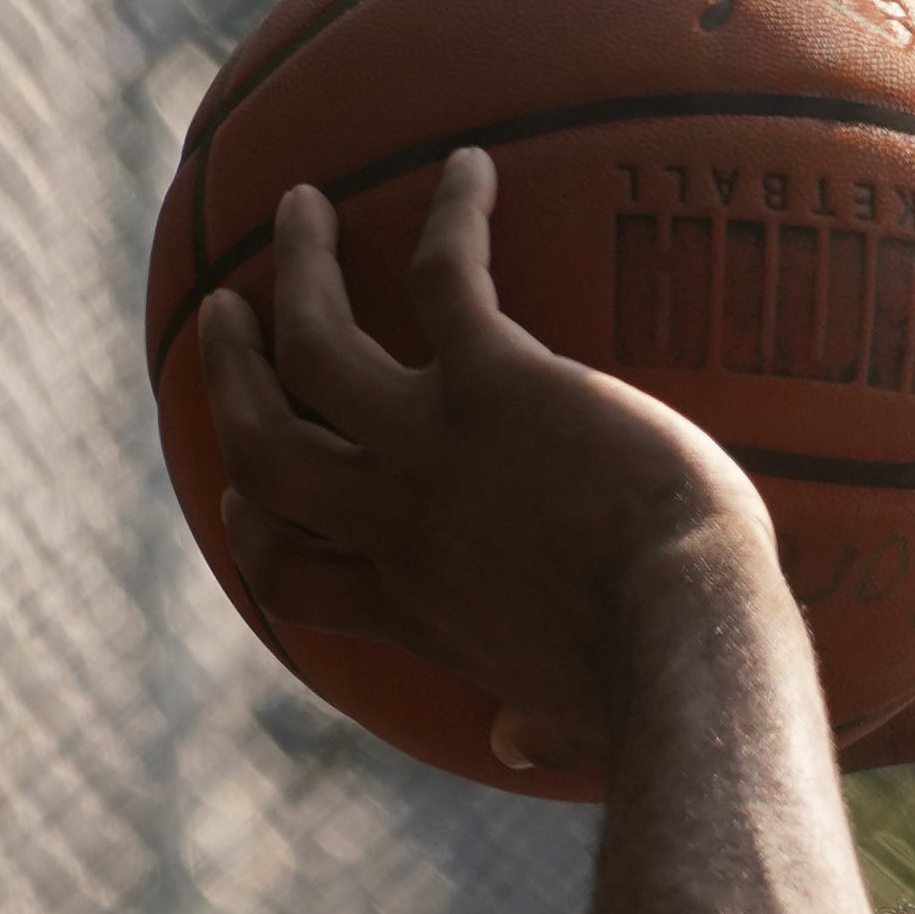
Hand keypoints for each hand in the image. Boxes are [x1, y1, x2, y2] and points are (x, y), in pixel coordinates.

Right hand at [197, 152, 771, 762]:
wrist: (685, 649)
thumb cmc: (656, 698)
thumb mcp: (575, 722)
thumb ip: (534, 722)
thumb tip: (519, 746)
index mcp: (408, 606)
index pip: (287, 575)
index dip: (249, 529)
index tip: (240, 493)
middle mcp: (394, 523)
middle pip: (265, 448)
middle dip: (232, 380)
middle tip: (229, 318)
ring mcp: (431, 448)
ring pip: (314, 344)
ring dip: (299, 270)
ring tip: (303, 207)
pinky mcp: (495, 382)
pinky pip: (445, 275)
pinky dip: (455, 215)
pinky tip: (473, 167)